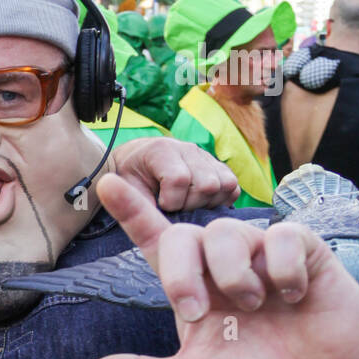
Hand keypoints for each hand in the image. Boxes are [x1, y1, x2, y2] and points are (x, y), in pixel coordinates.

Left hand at [78, 173, 358, 358]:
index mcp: (190, 285)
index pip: (153, 238)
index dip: (131, 210)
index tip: (107, 183)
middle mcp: (219, 262)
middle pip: (183, 235)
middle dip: (180, 274)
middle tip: (196, 312)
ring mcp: (260, 251)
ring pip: (226, 232)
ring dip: (234, 275)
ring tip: (256, 306)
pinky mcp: (303, 247)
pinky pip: (282, 237)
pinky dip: (283, 270)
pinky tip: (294, 295)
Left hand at [109, 137, 238, 211]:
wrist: (135, 168)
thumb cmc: (129, 182)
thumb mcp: (126, 191)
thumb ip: (135, 201)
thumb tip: (147, 210)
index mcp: (161, 150)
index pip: (179, 179)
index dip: (171, 201)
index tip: (159, 206)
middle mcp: (187, 148)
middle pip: (207, 184)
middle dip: (190, 204)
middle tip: (173, 208)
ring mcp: (206, 157)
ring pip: (224, 185)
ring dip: (206, 203)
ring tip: (185, 206)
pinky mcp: (219, 167)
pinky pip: (233, 187)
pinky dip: (220, 200)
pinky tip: (199, 204)